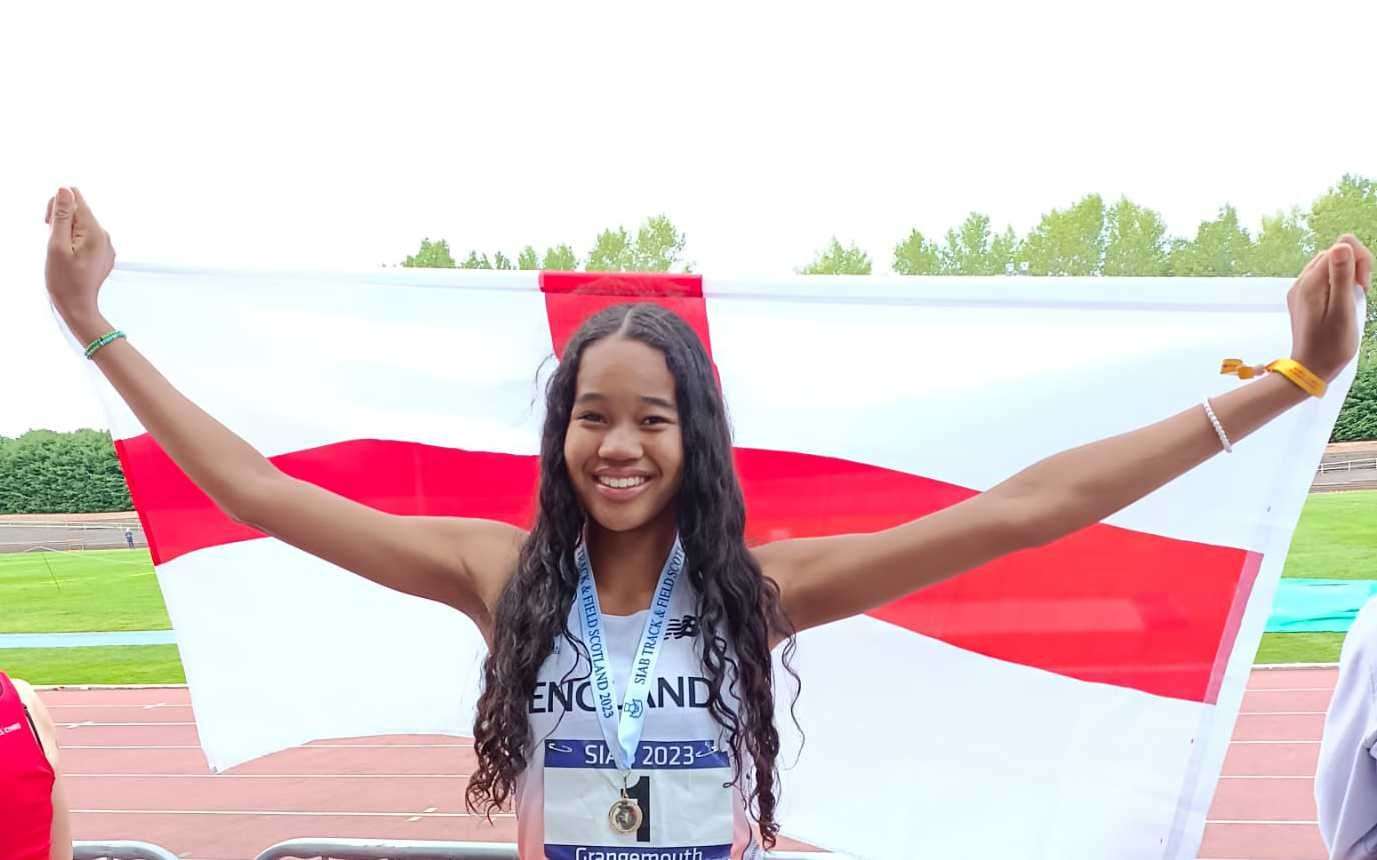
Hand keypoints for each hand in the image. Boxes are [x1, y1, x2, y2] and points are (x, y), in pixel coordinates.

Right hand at [45, 187, 114, 324]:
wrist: (77, 307)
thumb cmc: (65, 281)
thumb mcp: (57, 245)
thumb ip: (61, 216)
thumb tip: (65, 190)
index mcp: (95, 231)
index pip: (76, 199)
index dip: (57, 207)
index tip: (50, 224)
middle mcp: (104, 236)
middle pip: (79, 211)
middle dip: (61, 220)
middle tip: (53, 241)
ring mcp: (106, 246)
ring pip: (81, 225)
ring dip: (66, 232)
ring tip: (61, 253)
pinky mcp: (103, 254)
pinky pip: (86, 238)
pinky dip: (74, 243)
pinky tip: (69, 257)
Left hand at [1288, 234, 1371, 381]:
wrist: (1309, 370)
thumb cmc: (1330, 345)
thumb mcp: (1342, 310)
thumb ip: (1341, 277)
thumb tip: (1342, 245)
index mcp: (1310, 282)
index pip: (1341, 247)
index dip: (1360, 261)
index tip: (1362, 287)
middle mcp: (1301, 282)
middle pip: (1334, 254)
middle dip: (1354, 267)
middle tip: (1359, 295)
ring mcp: (1300, 291)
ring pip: (1330, 267)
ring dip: (1347, 277)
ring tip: (1352, 301)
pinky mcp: (1303, 300)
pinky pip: (1324, 281)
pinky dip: (1337, 287)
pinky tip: (1342, 305)